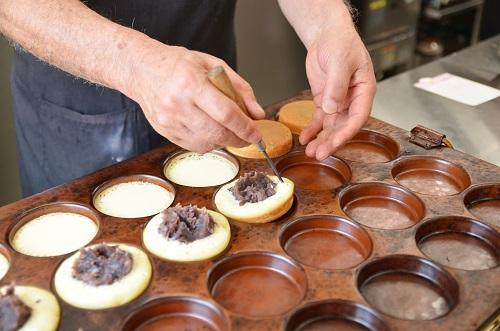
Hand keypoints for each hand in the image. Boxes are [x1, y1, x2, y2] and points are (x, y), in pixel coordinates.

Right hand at [127, 43, 264, 152]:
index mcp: (191, 83)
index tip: (257, 134)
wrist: (142, 69)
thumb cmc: (178, 64)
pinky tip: (210, 131)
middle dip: (238, 139)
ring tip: (228, 131)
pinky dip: (208, 143)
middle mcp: (178, 104)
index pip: (226, 113)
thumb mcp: (213, 64)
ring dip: (224, 142)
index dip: (245, 127)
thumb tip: (257, 113)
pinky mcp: (164, 132)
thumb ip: (239, 88)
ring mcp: (169, 121)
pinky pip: (194, 146)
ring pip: (206, 143)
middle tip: (248, 137)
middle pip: (217, 133)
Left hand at [299, 22, 375, 159]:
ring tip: (311, 152)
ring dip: (321, 139)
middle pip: (344, 126)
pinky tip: (305, 138)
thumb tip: (332, 108)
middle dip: (332, 141)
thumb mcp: (340, 61)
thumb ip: (336, 86)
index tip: (335, 142)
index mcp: (364, 90)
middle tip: (319, 154)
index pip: (358, 117)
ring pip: (331, 126)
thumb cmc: (340, 42)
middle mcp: (352, 100)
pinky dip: (312, 129)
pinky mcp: (325, 100)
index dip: (347, 132)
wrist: (327, 34)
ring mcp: (338, 101)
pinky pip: (319, 119)